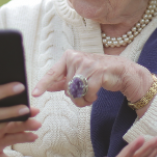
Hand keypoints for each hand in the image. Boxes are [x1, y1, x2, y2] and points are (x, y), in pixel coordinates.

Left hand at [32, 50, 151, 107]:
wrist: (121, 71)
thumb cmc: (98, 72)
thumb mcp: (79, 74)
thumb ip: (63, 80)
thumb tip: (47, 86)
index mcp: (69, 57)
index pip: (53, 73)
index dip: (43, 84)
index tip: (35, 93)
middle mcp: (76, 58)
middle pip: (67, 88)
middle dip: (75, 96)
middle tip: (85, 93)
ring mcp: (87, 64)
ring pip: (76, 92)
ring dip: (83, 99)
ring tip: (91, 94)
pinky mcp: (98, 72)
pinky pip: (88, 94)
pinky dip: (91, 99)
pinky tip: (96, 94)